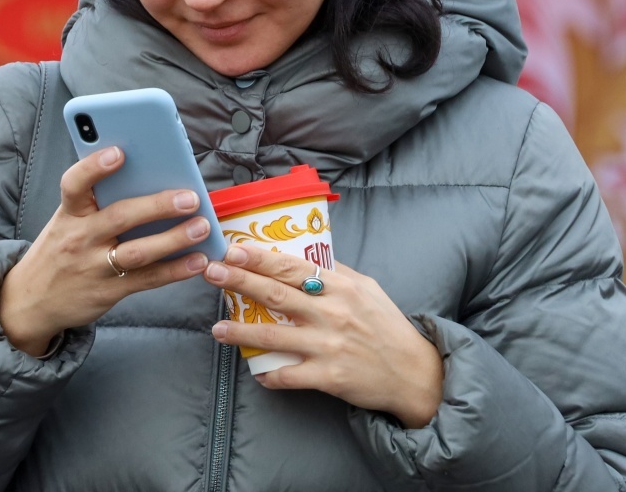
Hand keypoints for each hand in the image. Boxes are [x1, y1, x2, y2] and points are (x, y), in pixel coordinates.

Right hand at [0, 146, 210, 355]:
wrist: (31, 301)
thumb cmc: (59, 251)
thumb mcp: (66, 222)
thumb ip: (96, 203)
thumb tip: (145, 178)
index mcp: (69, 213)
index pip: (74, 184)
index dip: (95, 166)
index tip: (119, 153)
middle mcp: (80, 238)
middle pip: (120, 217)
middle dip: (157, 205)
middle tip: (189, 197)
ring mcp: (95, 266)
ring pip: (138, 252)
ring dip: (173, 239)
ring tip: (201, 227)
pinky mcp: (109, 291)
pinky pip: (147, 279)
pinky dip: (175, 270)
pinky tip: (197, 260)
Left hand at [203, 245, 443, 427]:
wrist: (414, 373)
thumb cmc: (387, 327)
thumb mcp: (367, 289)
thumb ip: (336, 273)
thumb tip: (304, 254)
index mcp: (341, 287)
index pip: (292, 266)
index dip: (259, 257)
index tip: (233, 250)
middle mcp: (332, 313)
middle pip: (276, 294)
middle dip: (239, 281)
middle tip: (211, 273)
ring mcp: (328, 345)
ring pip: (273, 336)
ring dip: (240, 332)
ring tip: (216, 328)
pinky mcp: (328, 376)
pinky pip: (288, 376)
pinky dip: (269, 376)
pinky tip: (255, 373)